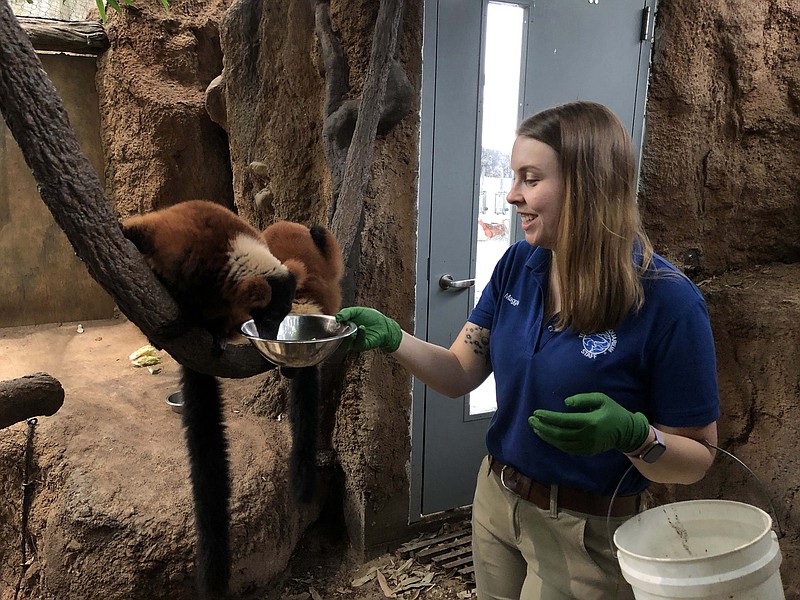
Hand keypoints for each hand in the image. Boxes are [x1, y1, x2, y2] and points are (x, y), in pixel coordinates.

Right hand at [335, 307, 402, 352]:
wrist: (384, 324)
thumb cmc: (371, 318)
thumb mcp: (356, 311)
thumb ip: (346, 313)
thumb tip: (336, 317)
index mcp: (344, 328)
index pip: (334, 330)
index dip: (331, 327)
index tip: (333, 321)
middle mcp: (348, 337)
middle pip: (338, 339)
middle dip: (338, 333)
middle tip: (340, 326)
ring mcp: (355, 342)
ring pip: (346, 344)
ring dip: (348, 336)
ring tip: (352, 327)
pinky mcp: (363, 345)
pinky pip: (359, 343)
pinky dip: (360, 335)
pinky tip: (362, 327)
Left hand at [528, 393, 649, 455]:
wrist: (627, 432)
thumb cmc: (613, 411)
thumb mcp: (601, 399)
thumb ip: (583, 399)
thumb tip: (565, 403)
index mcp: (590, 422)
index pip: (563, 421)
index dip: (548, 417)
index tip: (536, 412)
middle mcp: (586, 436)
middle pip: (558, 433)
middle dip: (542, 427)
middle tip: (531, 420)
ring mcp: (586, 446)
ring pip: (560, 443)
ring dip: (546, 435)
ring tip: (536, 427)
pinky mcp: (586, 451)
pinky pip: (566, 448)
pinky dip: (554, 442)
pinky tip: (547, 435)